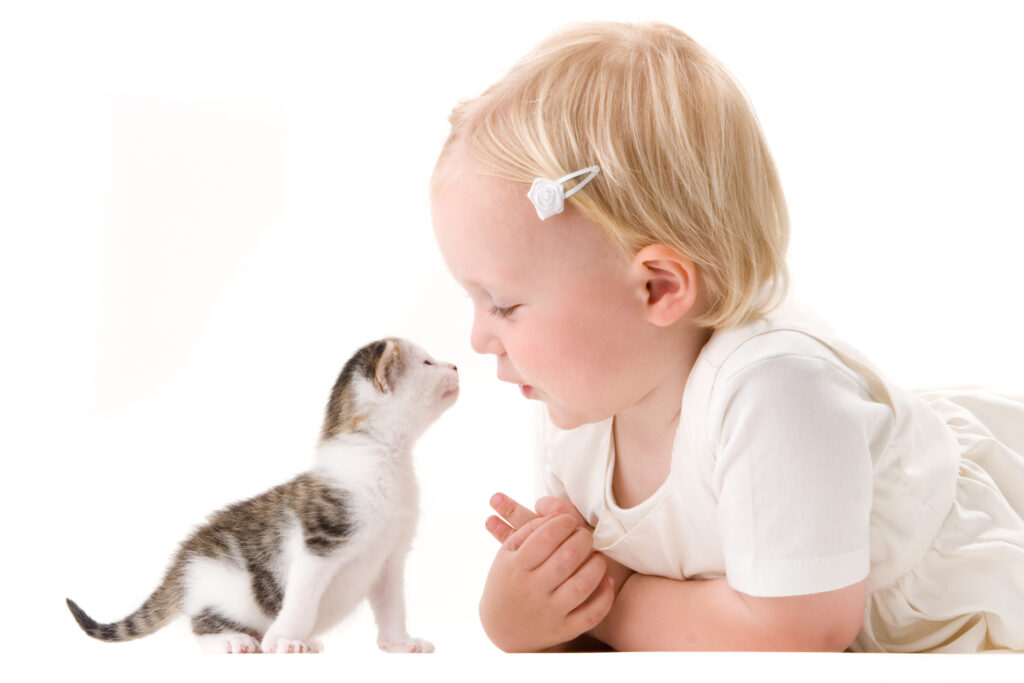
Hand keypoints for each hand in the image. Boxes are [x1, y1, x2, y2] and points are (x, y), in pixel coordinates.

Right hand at [478, 494, 614, 651]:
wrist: (501, 626)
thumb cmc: (509, 579)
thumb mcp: (507, 552)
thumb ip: (529, 530)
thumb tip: (556, 516)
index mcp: (516, 567)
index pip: (545, 538)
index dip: (563, 523)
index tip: (569, 521)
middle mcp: (532, 591)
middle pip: (567, 558)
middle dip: (583, 539)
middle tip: (585, 535)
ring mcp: (549, 612)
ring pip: (582, 585)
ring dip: (596, 565)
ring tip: (596, 556)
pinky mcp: (564, 630)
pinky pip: (591, 614)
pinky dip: (604, 596)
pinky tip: (605, 581)